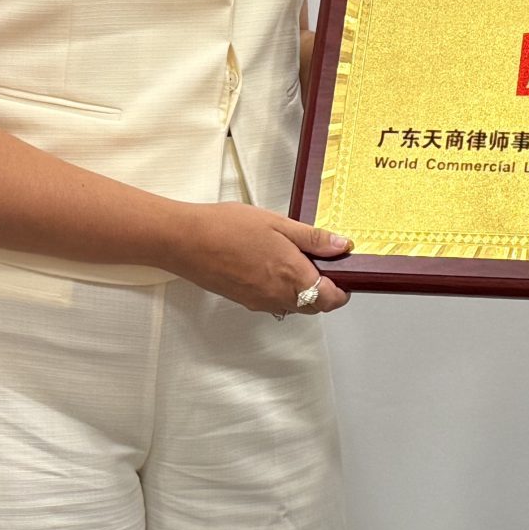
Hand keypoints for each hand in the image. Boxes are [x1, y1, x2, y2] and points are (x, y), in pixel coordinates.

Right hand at [171, 203, 353, 316]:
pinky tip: (270, 264)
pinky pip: (272, 302)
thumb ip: (313, 239)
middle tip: (320, 261)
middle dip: (323, 289)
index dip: (342, 289)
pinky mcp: (244, 300)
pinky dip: (280, 290)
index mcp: (292, 277)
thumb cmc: (228, 228)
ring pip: (293, 306)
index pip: (331, 299)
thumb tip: (341, 247)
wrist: (186, 241)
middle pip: (314, 305)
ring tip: (293, 259)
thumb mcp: (279, 224)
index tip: (343, 272)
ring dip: (301, 290)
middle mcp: (278, 297)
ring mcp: (260, 302)